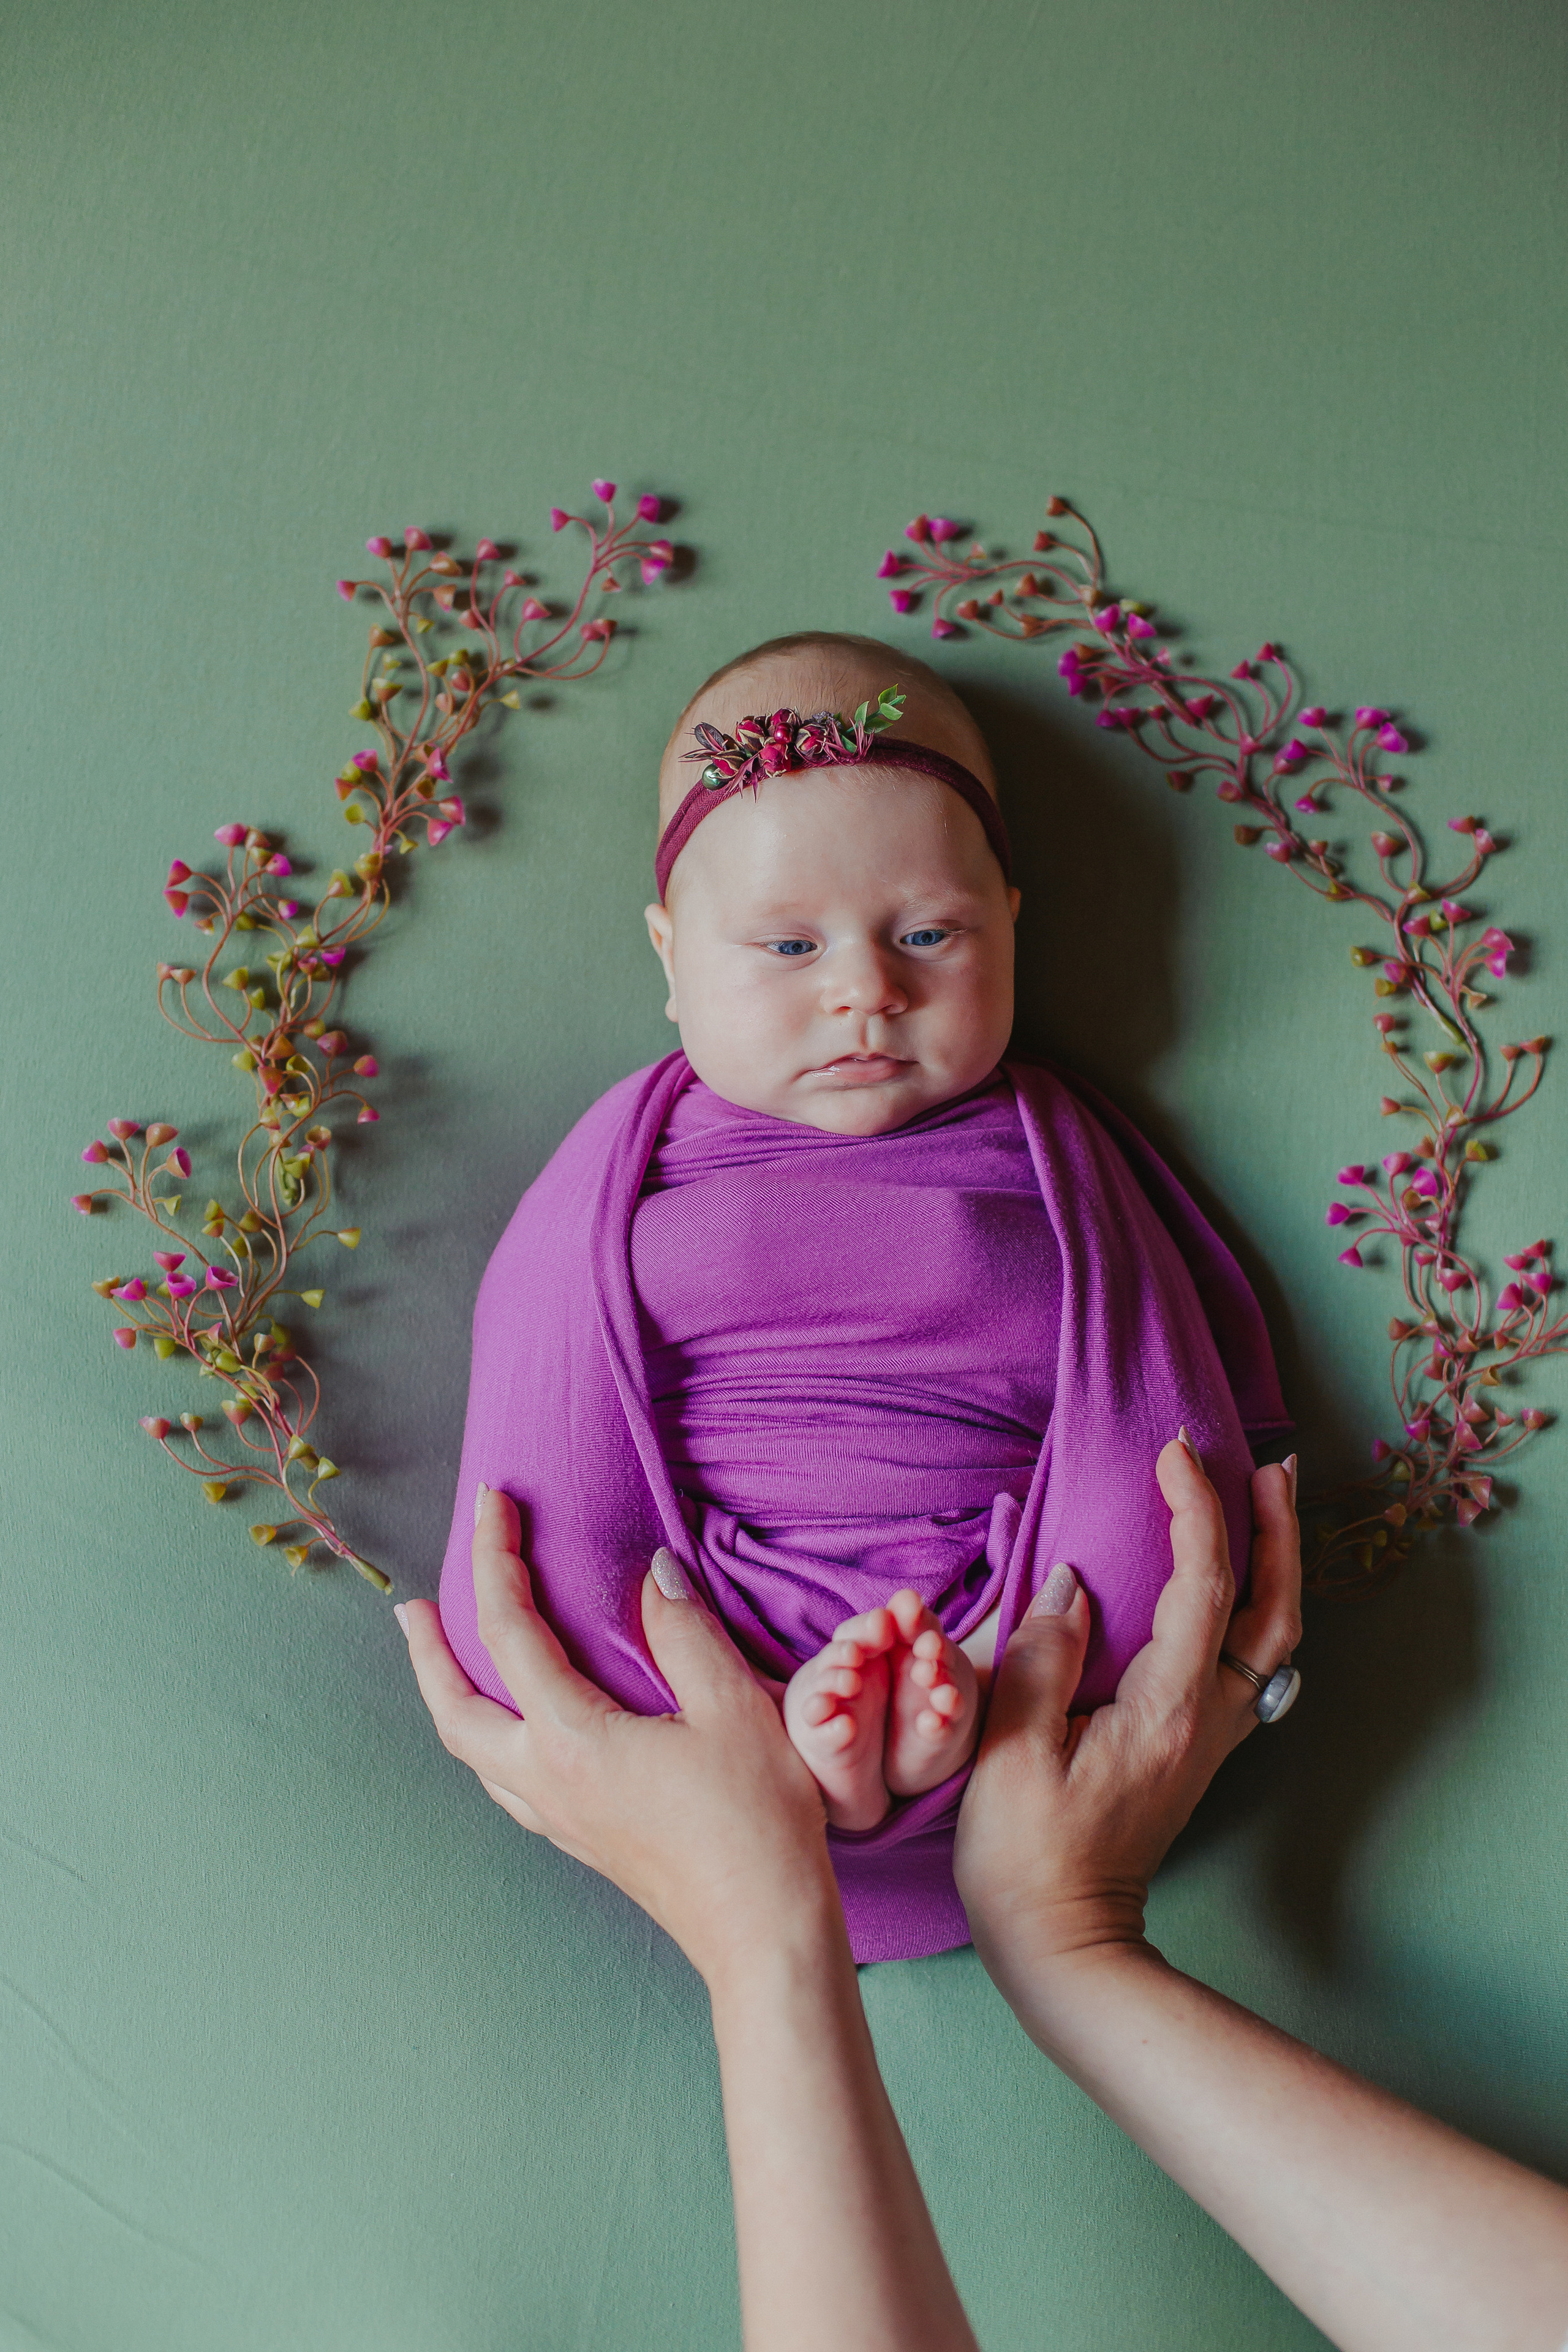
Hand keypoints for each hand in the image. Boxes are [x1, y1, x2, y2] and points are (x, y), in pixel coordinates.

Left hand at [401, 1488, 837, 1986]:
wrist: (764, 1935)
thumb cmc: (757, 1823)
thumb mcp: (732, 1709)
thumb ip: (684, 1632)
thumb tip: (653, 1571)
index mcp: (572, 1741)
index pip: (509, 1631)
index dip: (496, 1558)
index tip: (494, 1503)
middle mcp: (547, 1783)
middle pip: (455, 1709)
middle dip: (428, 1652)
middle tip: (412, 1605)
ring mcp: (560, 1820)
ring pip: (473, 1753)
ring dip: (450, 1699)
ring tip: (446, 1660)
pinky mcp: (582, 1841)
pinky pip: (507, 1782)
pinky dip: (490, 1740)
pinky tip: (517, 1731)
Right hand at [954, 1440, 1300, 1970]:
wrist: (1064, 1942)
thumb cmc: (1026, 1855)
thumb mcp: (1008, 1752)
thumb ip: (1041, 1658)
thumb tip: (1070, 1582)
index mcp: (1166, 1708)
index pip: (1203, 1584)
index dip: (1196, 1508)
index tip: (1173, 1452)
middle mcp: (1206, 1718)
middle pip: (1272, 1609)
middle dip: (1277, 1529)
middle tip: (1269, 1464)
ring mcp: (1208, 1737)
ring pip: (1272, 1637)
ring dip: (1274, 1565)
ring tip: (1264, 1504)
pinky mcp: (1195, 1749)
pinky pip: (1249, 1660)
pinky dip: (1252, 1605)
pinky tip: (1230, 1585)